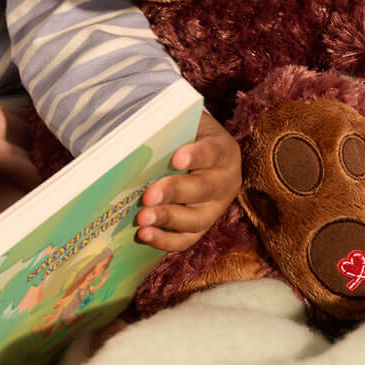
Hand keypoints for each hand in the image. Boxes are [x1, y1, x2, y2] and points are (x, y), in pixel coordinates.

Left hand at [136, 112, 241, 251]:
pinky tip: (144, 234)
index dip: (196, 156)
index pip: (212, 152)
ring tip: (142, 219)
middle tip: (148, 196)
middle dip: (174, 193)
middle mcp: (226, 181)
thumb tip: (138, 134)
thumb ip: (170, 128)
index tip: (176, 158)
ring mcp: (216, 207)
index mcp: (223, 150)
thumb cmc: (186, 135)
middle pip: (203, 189)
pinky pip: (187, 238)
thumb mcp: (185, 124)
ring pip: (196, 219)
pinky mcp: (202, 226)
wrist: (199, 152)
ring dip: (167, 219)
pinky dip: (165, 240)